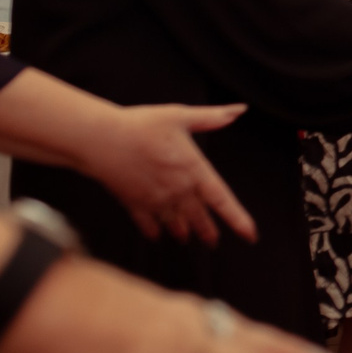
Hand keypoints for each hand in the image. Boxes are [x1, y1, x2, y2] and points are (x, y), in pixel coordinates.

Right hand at [83, 104, 256, 245]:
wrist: (100, 139)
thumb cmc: (141, 125)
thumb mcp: (180, 116)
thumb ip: (212, 117)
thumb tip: (240, 110)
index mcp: (194, 170)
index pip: (222, 200)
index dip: (238, 219)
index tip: (251, 236)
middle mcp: (177, 190)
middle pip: (199, 217)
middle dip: (207, 231)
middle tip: (214, 242)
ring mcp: (155, 200)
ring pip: (174, 223)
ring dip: (182, 231)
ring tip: (186, 239)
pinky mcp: (133, 203)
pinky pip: (146, 223)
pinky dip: (152, 230)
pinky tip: (156, 236)